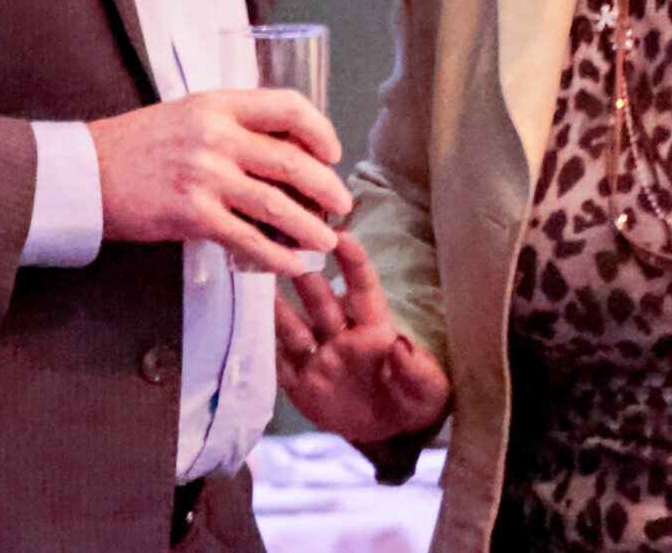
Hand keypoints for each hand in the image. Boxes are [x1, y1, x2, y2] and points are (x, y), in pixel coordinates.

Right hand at [88, 89, 351, 274]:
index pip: (288, 107)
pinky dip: (276, 255)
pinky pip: (248, 238)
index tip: (332, 152)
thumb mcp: (188, 116)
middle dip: (327, 187)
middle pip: (291, 160)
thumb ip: (231, 127)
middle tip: (342, 205)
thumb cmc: (138, 145)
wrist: (87, 172)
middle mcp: (216, 135)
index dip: (320, 130)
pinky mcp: (192, 214)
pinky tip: (291, 264)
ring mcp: (205, 175)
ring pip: (276, 203)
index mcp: (219, 104)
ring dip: (309, 227)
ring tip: (326, 241)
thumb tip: (282, 155)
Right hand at [275, 233, 451, 442]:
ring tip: (254, 279)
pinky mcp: (301, 384)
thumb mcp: (427, 389)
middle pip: (319, 298)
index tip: (340, 235)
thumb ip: (416, 369)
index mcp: (375, 328)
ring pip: (292, 325)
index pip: (363, 288)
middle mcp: (342, 335)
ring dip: (275, 304)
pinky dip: (261, 346)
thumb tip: (403, 346)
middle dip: (302, 271)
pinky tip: (243, 327)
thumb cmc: (415, 400)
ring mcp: (319, 358)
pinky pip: (278, 362)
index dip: (353, 261)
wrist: (391, 436)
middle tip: (282, 245)